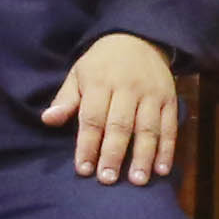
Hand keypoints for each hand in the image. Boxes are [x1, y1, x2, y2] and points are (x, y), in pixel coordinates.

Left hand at [42, 33, 185, 184]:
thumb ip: (66, 99)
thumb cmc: (102, 63)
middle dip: (113, 154)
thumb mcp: (79, 73)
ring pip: (148, 128)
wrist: (139, 37)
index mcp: (101, 83)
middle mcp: (128, 89)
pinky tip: (162, 170)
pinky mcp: (170, 99)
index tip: (83, 170)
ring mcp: (151, 94)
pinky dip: (168, 149)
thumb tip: (47, 120)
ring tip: (137, 181)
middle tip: (108, 179)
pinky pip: (170, 126)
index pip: (92, 118)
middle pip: (120, 125)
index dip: (87, 145)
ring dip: (143, 156)